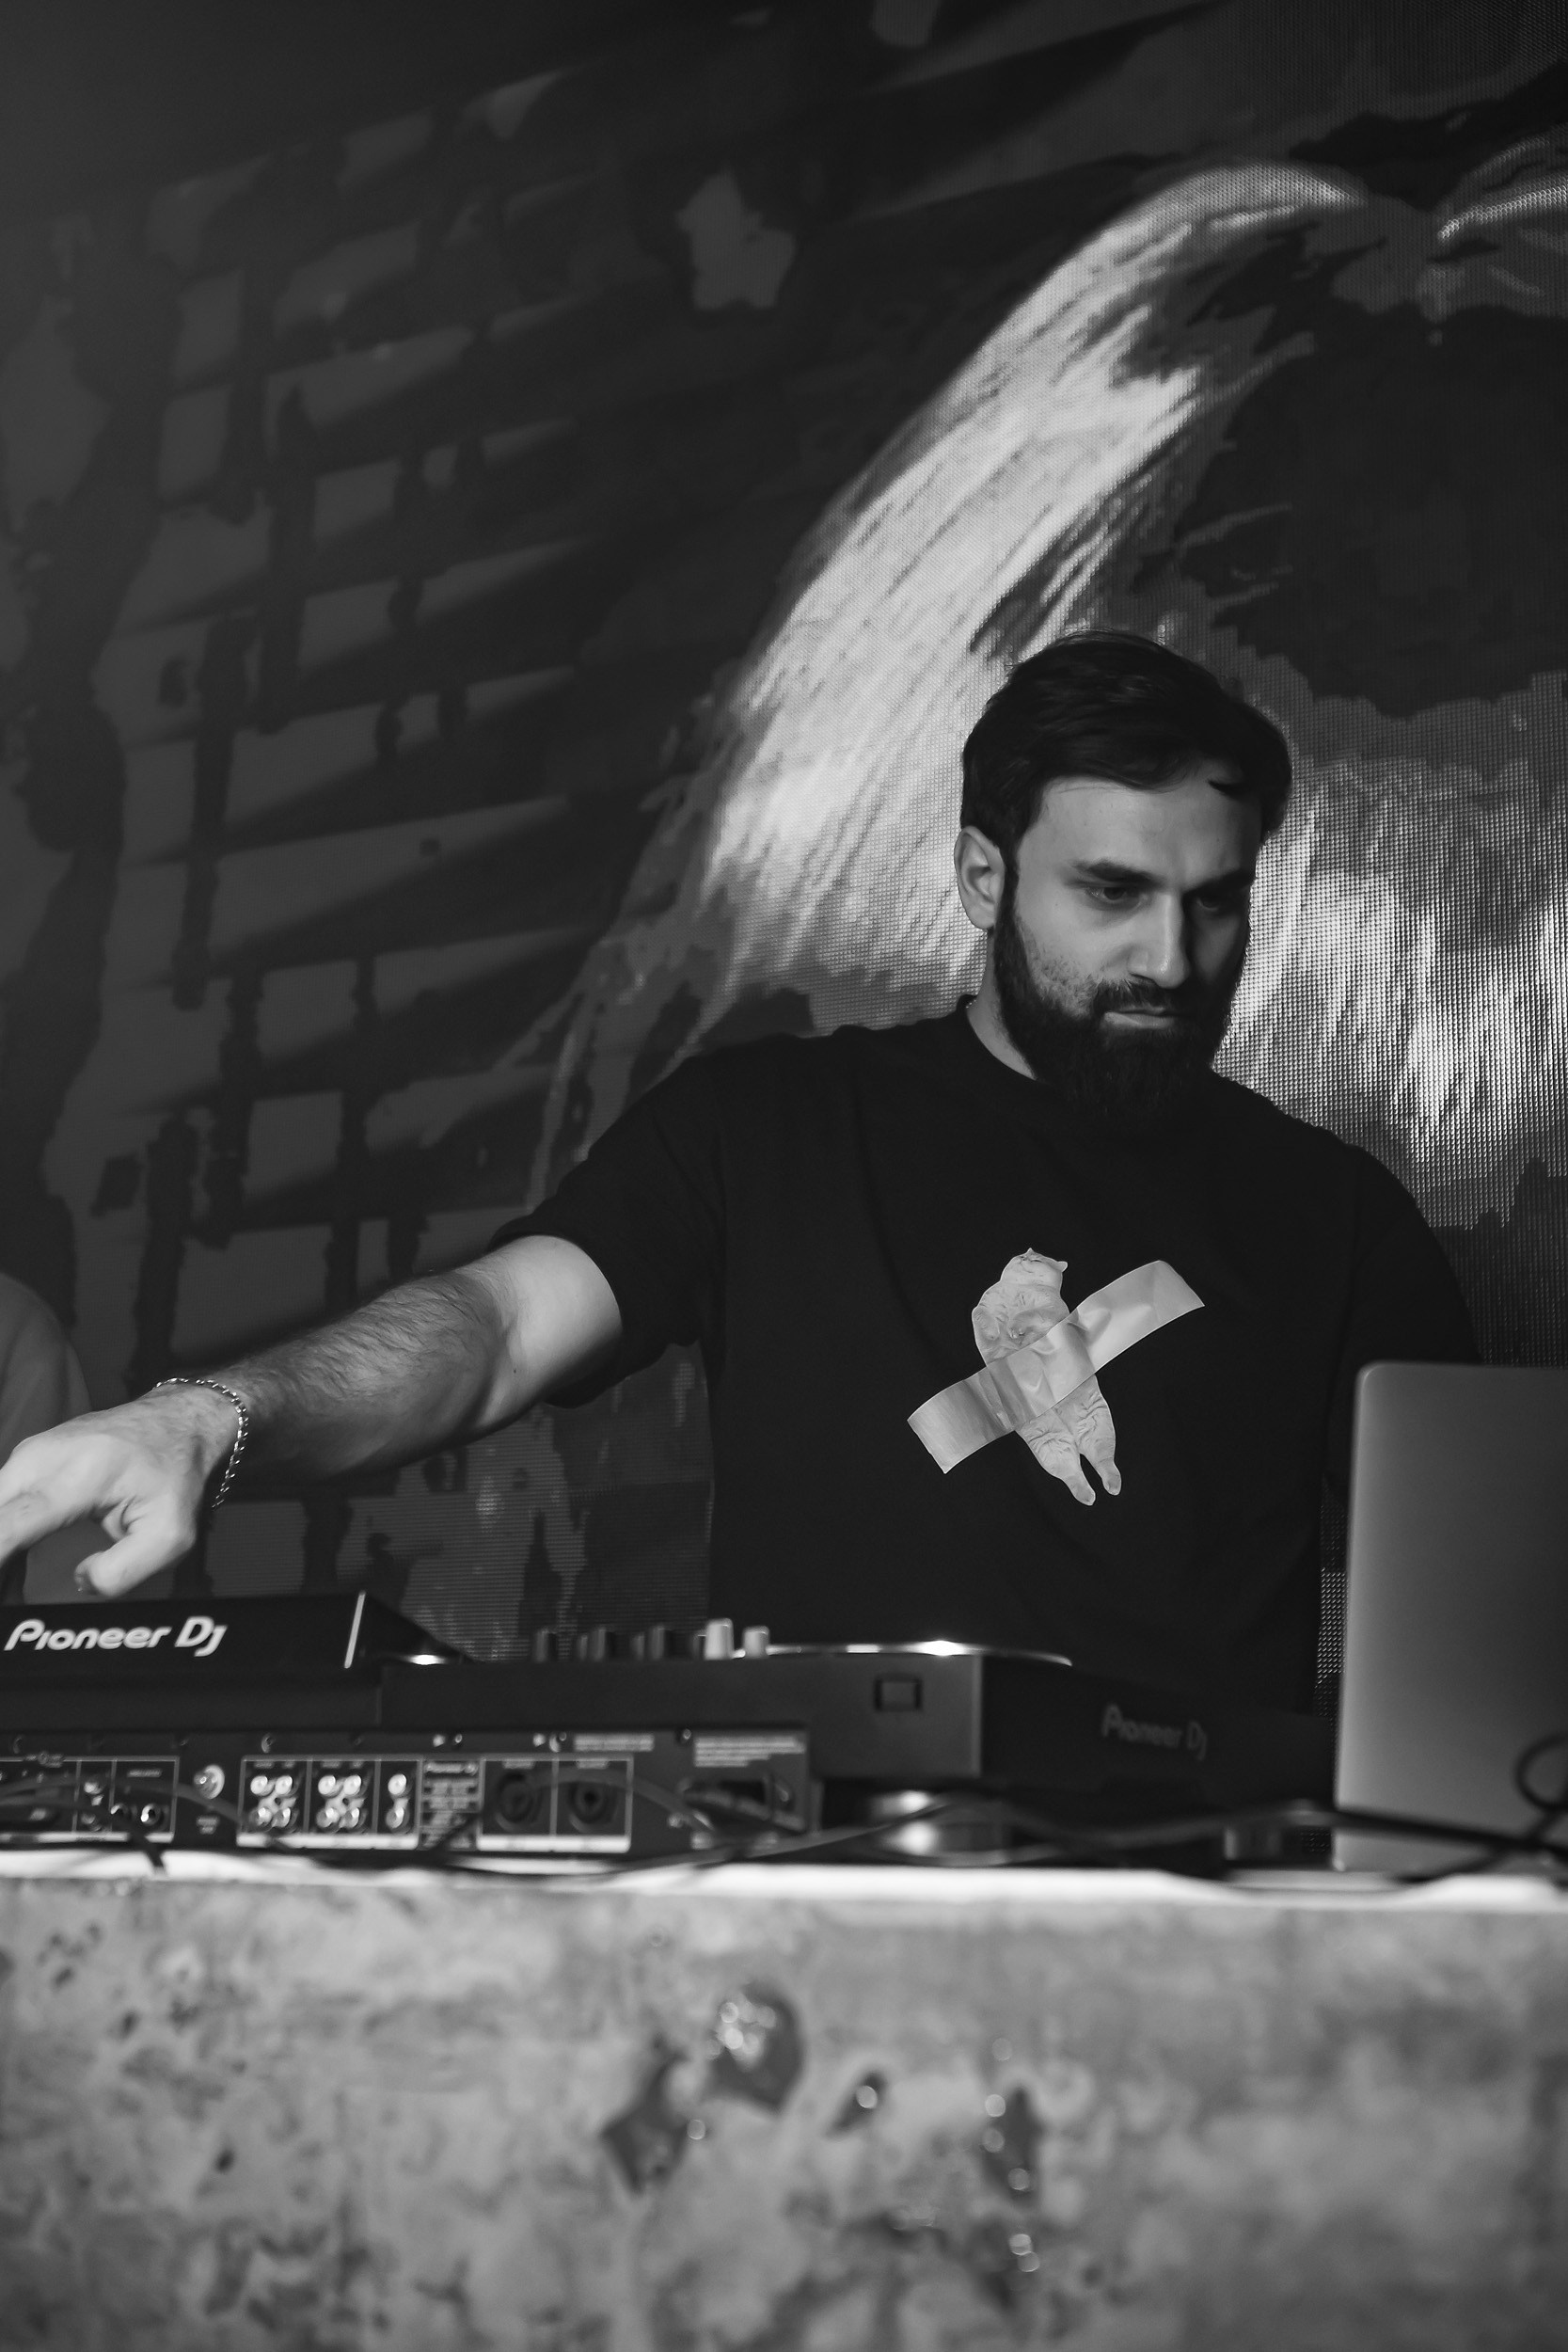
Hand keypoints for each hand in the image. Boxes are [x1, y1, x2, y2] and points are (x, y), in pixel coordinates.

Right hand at [0, 1387, 239, 1596]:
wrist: (176, 1422)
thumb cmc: (174, 1475)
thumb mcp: (169, 1534)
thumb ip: (123, 1571)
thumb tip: (82, 1580)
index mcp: (79, 1476)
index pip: (11, 1523)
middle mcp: (44, 1457)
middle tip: (11, 1586)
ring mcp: (31, 1451)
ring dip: (1, 1540)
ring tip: (11, 1576)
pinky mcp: (27, 1454)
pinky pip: (0, 1496)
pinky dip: (3, 1525)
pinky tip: (11, 1551)